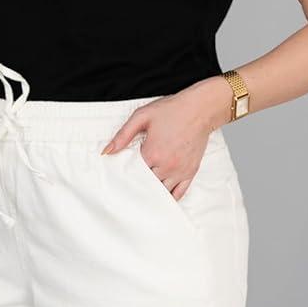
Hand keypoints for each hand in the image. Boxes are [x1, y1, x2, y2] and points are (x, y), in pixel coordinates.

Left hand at [100, 78, 224, 199]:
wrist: (200, 109)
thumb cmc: (172, 111)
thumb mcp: (142, 116)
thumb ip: (123, 135)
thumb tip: (107, 151)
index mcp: (152, 153)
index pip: (132, 173)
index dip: (126, 173)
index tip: (121, 174)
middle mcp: (166, 165)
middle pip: (146, 184)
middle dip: (138, 183)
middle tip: (130, 185)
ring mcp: (179, 171)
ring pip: (161, 191)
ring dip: (153, 191)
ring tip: (144, 192)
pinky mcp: (190, 172)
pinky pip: (179, 193)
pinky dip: (169, 197)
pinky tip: (162, 197)